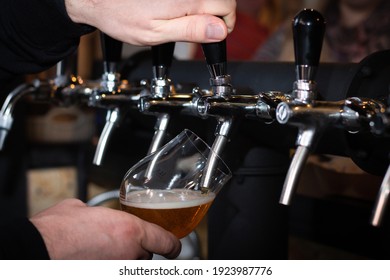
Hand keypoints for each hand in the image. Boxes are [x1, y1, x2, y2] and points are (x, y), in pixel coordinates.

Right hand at [30, 198, 180, 259]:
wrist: (36, 250)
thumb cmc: (56, 230)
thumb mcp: (80, 209)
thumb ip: (96, 212)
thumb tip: (90, 213)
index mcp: (130, 230)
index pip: (167, 242)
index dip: (172, 246)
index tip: (172, 247)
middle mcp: (129, 254)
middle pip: (145, 255)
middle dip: (136, 250)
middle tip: (119, 245)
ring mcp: (118, 271)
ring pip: (131, 266)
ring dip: (123, 260)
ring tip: (103, 253)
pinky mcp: (107, 276)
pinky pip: (117, 271)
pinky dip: (111, 264)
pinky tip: (96, 259)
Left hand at [65, 0, 235, 44]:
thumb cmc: (121, 16)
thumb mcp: (157, 33)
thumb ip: (191, 30)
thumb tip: (220, 31)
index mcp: (185, 1)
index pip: (226, 7)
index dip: (225, 24)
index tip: (214, 34)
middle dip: (217, 14)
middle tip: (200, 29)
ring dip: (203, 7)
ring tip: (184, 17)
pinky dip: (191, 2)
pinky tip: (177, 8)